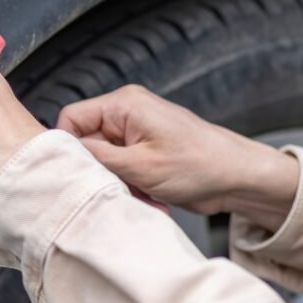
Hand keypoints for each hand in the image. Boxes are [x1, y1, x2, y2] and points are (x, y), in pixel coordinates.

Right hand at [57, 86, 297, 227]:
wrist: (239, 178)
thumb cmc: (201, 165)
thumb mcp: (140, 166)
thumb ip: (96, 159)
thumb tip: (63, 156)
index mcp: (124, 105)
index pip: (71, 119)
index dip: (68, 149)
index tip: (77, 174)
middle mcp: (126, 114)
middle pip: (86, 143)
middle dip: (100, 172)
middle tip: (118, 188)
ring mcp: (135, 134)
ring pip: (103, 162)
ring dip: (118, 184)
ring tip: (143, 195)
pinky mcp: (143, 152)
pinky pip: (121, 171)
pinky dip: (131, 187)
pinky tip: (151, 198)